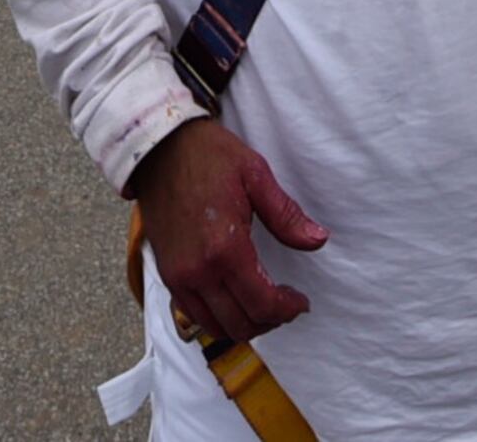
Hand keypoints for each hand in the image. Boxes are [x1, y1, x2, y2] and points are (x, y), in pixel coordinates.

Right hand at [134, 116, 326, 345]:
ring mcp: (178, 276)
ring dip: (244, 324)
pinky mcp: (166, 273)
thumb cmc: (208, 156)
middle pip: (241, 324)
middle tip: (286, 303)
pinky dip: (218, 317)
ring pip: (216, 327)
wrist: (157, 148)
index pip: (262, 304)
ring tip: (262, 303)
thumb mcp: (255, 175)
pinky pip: (194, 314)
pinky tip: (234, 298)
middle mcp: (197, 271)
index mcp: (224, 248)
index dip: (288, 310)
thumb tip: (318, 240)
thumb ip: (286, 215)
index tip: (301, 301)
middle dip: (270, 320)